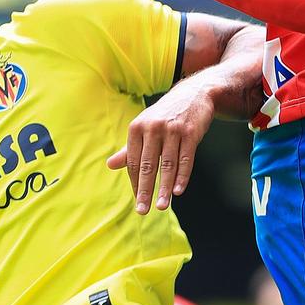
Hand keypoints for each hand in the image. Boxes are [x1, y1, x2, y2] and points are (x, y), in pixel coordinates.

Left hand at [107, 80, 216, 213]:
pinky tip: (178, 191)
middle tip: (142, 210)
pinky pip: (186, 159)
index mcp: (137, 127)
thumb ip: (129, 149)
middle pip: (148, 166)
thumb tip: (110, 165)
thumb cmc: (165, 116)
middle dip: (145, 190)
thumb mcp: (145, 128)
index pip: (134, 162)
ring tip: (161, 206)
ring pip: (167, 165)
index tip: (138, 200)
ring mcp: (172, 129)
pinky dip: (182, 176)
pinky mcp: (190, 132)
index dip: (135, 183)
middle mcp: (153, 127)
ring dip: (165, 188)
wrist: (194, 94)